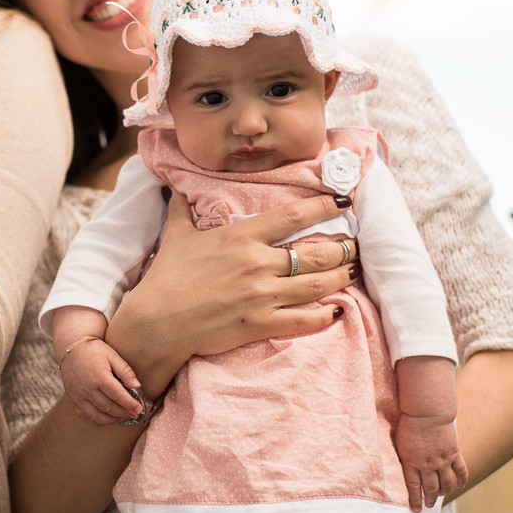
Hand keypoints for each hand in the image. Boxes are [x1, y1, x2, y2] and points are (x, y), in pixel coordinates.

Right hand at [60, 338, 142, 424]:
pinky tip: (106, 418)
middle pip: (109, 407)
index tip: (139, 409)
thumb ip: (125, 370)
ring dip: (112, 419)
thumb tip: (137, 386)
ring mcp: (79, 396)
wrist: (70, 350)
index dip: (130, 404)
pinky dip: (97, 421)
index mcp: (100, 377)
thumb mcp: (111, 355)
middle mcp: (88, 389)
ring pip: (97, 415)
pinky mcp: (73, 399)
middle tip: (133, 414)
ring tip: (122, 418)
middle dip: (124, 413)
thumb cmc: (93, 350)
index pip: (118, 396)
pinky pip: (85, 416)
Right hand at [107, 192, 357, 389]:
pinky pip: (305, 319)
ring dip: (342, 276)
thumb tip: (173, 188)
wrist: (157, 321)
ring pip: (319, 284)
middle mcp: (258, 263)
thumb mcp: (175, 237)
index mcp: (241, 236)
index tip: (344, 202)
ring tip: (353, 272)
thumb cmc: (166, 277)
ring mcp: (262, 295)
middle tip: (355, 245)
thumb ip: (181, 211)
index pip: (293, 215)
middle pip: (318, 252)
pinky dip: (326, 314)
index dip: (324, 206)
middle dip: (344, 248)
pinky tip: (336, 310)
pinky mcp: (260, 323)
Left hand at [394, 414, 468, 510]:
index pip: (413, 487)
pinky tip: (459, 486)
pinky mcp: (454, 453)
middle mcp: (427, 465)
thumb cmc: (409, 423)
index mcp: (411, 462)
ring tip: (441, 497)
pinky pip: (460, 471)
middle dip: (430, 499)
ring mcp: (442, 460)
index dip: (415, 500)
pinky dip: (461, 480)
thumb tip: (405, 468)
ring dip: (444, 492)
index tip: (416, 510)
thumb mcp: (399, 442)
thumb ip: (404, 457)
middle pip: (430, 488)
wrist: (427, 412)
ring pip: (446, 483)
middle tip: (429, 505)